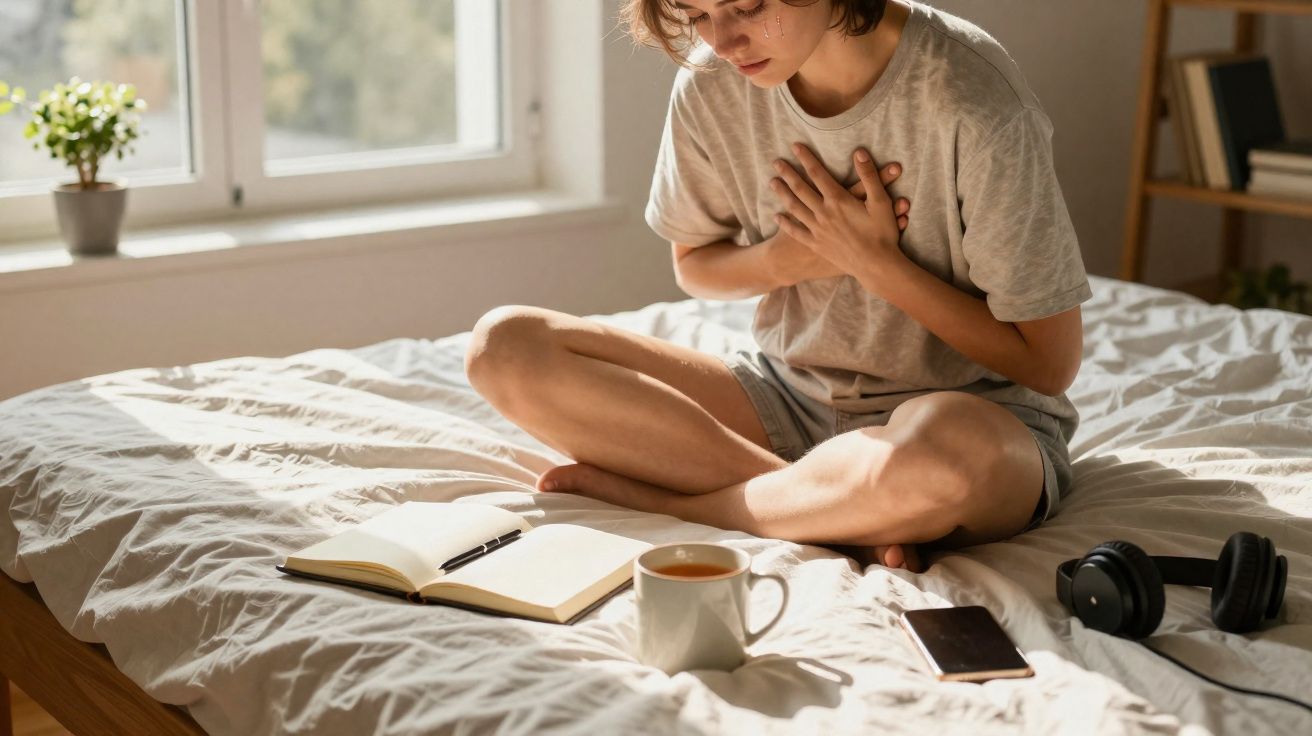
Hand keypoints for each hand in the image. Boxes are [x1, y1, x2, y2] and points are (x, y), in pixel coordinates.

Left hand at [769, 143, 908, 280]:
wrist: (875, 266)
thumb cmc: (882, 233)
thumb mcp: (881, 201)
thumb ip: (869, 176)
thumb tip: (859, 153)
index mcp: (838, 200)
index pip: (817, 173)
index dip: (806, 158)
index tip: (795, 146)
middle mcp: (823, 213)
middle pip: (800, 188)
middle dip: (788, 173)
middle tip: (776, 162)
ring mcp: (817, 230)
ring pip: (794, 207)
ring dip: (782, 193)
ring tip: (772, 182)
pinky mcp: (816, 244)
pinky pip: (796, 231)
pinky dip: (785, 223)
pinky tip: (777, 216)